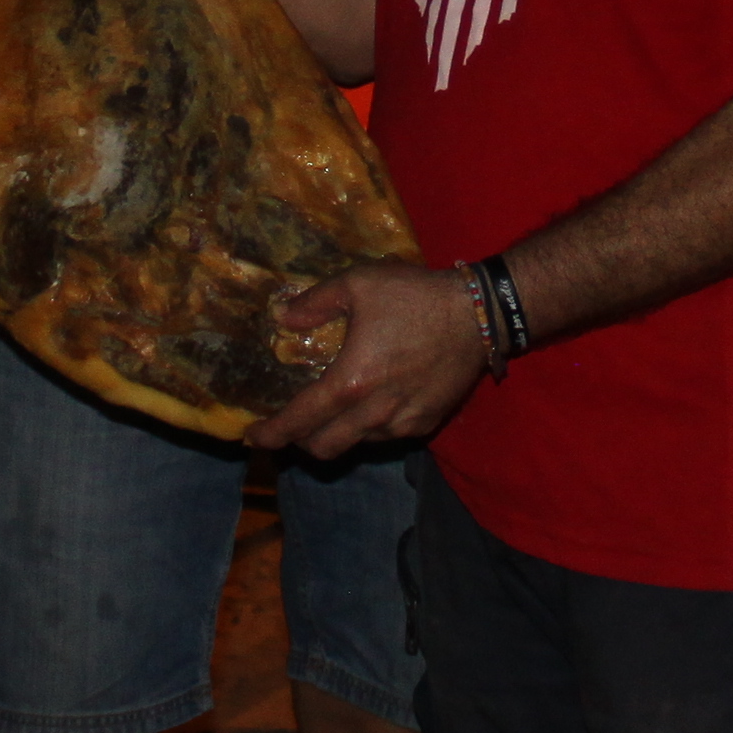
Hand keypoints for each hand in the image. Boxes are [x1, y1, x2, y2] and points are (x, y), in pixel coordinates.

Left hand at [248, 259, 493, 458]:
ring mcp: (401, 424)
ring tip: (334, 409)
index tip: (254, 437)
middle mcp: (373, 414)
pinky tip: (373, 402)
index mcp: (349, 383)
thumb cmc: (415, 297)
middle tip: (291, 424)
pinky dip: (370, 427)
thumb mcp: (358, 284)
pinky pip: (386, 437)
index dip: (271, 434)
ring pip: (356, 444)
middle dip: (299, 442)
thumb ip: (315, 303)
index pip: (298, 421)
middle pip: (323, 448)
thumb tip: (283, 317)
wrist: (479, 315)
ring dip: (337, 433)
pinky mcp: (425, 423)